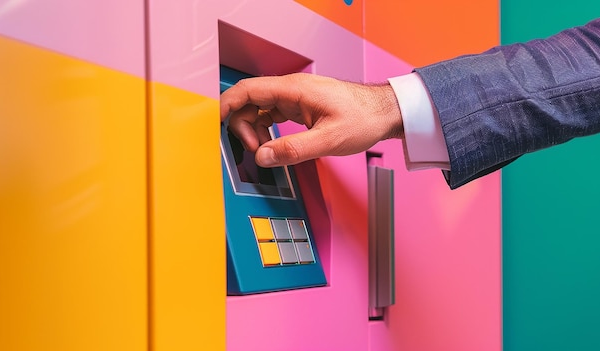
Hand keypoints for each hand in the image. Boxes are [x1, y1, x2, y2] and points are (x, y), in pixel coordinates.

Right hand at [219, 73, 403, 166]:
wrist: (384, 113)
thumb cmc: (364, 119)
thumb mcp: (329, 140)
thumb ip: (294, 150)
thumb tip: (263, 157)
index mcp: (294, 89)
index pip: (248, 90)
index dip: (227, 105)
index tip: (215, 123)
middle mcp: (291, 89)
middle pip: (249, 101)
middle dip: (242, 125)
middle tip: (253, 150)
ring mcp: (294, 97)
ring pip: (259, 109)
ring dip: (254, 130)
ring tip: (265, 150)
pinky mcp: (299, 106)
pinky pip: (271, 114)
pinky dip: (266, 130)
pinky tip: (273, 144)